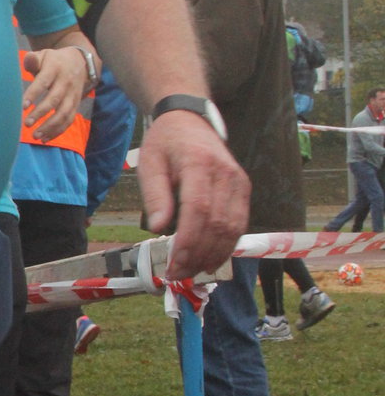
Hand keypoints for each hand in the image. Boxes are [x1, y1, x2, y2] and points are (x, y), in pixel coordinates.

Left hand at [21, 46, 88, 140]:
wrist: (79, 62)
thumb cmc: (53, 61)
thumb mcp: (44, 55)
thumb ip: (33, 59)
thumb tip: (28, 60)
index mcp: (55, 68)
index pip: (43, 82)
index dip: (33, 94)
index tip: (22, 107)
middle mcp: (66, 82)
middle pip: (54, 100)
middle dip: (40, 113)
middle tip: (26, 124)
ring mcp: (73, 94)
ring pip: (64, 113)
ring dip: (50, 126)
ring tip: (35, 136)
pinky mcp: (76, 104)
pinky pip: (69, 120)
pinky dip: (58, 131)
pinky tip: (45, 138)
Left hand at [138, 112, 248, 276]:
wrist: (191, 121)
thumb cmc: (166, 143)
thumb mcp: (150, 163)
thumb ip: (155, 195)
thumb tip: (159, 228)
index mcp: (199, 163)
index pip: (198, 209)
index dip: (188, 242)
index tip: (173, 264)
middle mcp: (226, 174)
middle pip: (218, 224)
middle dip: (198, 255)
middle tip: (178, 274)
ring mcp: (239, 182)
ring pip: (233, 228)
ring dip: (214, 255)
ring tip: (192, 272)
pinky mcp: (244, 190)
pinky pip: (239, 224)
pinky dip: (226, 246)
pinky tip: (209, 260)